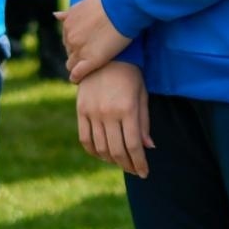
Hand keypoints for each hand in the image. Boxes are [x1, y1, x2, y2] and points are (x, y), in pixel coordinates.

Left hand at [59, 0, 130, 82]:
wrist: (122, 6)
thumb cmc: (108, 1)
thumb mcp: (85, 2)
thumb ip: (71, 11)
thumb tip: (56, 15)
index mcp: (68, 24)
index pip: (68, 39)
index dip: (77, 42)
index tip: (86, 44)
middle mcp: (70, 38)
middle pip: (70, 51)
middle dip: (78, 52)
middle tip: (91, 53)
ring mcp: (79, 50)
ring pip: (71, 64)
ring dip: (78, 65)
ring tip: (88, 68)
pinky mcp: (90, 60)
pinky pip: (77, 74)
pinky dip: (77, 77)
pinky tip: (80, 80)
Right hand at [75, 61, 152, 176]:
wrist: (106, 56)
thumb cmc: (130, 75)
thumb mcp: (142, 95)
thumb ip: (144, 122)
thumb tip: (148, 147)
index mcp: (127, 109)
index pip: (133, 145)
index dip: (139, 162)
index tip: (144, 173)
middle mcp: (108, 113)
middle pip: (117, 150)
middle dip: (127, 165)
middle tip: (134, 170)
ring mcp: (92, 112)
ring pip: (100, 148)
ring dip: (111, 160)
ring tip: (120, 163)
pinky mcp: (81, 110)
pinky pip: (85, 139)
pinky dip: (93, 151)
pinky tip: (102, 155)